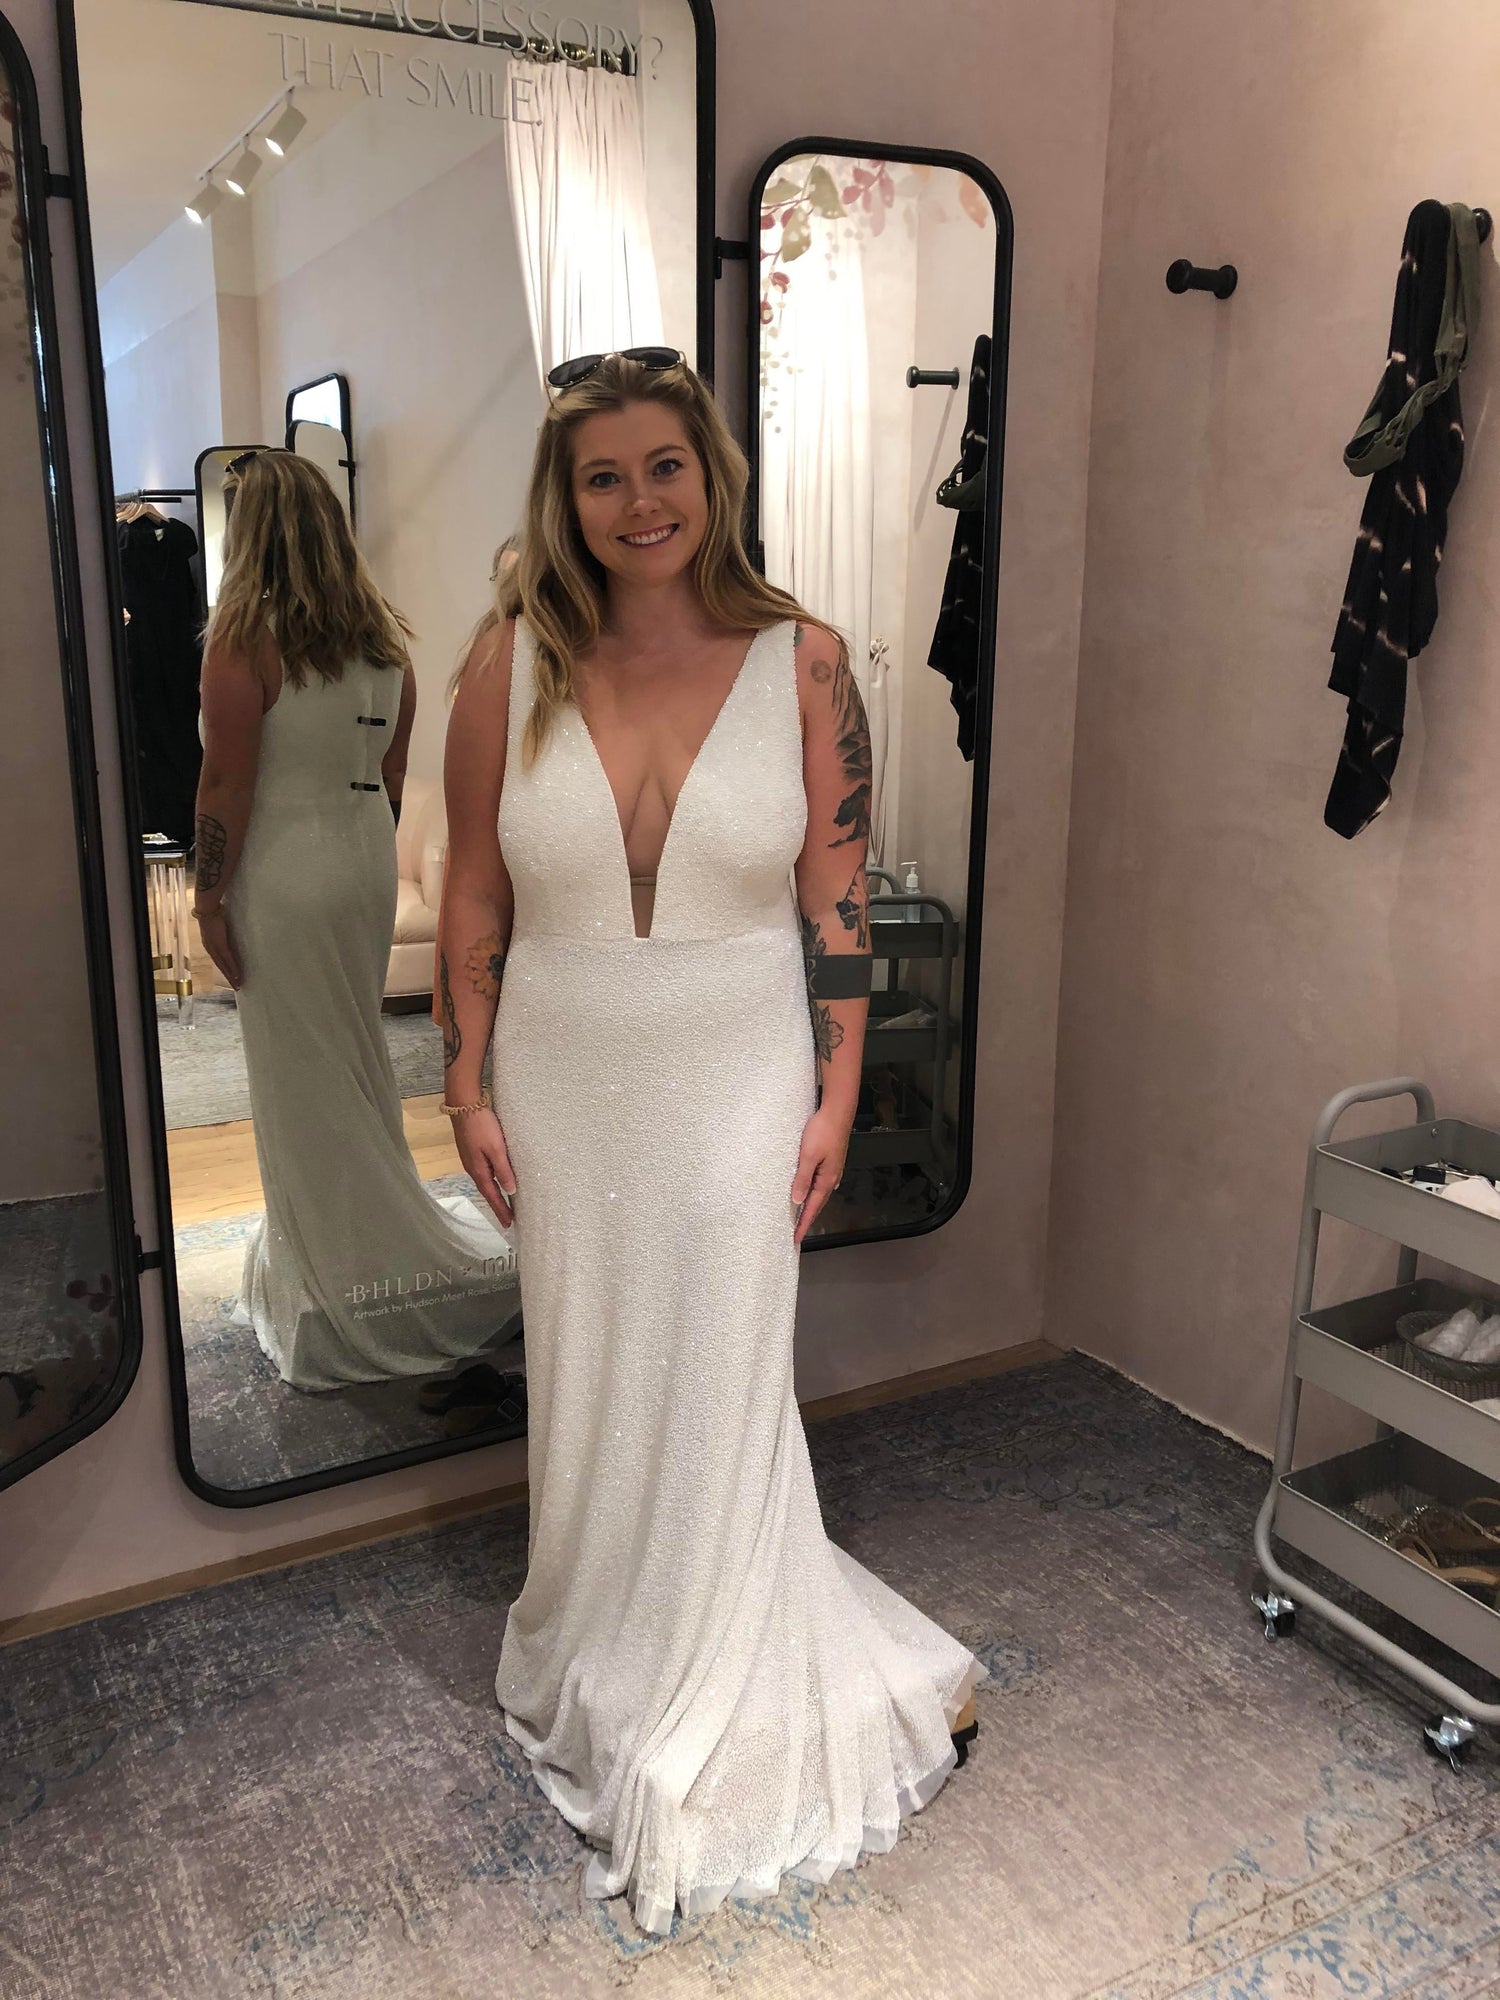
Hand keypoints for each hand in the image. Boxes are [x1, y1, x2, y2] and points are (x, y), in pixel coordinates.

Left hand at [195, 906, 242, 989]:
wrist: (208, 907)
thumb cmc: (213, 912)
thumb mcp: (218, 925)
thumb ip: (222, 931)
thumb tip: (228, 932)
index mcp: (210, 944)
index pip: (218, 960)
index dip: (225, 970)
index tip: (231, 978)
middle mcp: (210, 948)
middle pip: (221, 966)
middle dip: (229, 977)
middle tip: (236, 987)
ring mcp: (215, 947)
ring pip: (224, 966)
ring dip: (231, 976)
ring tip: (238, 985)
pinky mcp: (220, 944)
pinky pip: (227, 959)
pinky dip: (232, 968)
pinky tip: (237, 975)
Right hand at [451, 1105, 518, 1227]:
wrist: (464, 1103)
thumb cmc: (482, 1125)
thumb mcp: (496, 1148)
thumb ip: (503, 1170)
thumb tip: (511, 1190)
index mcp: (479, 1170)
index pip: (492, 1195)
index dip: (500, 1210)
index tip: (508, 1225)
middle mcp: (472, 1167)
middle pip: (487, 1191)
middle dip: (497, 1205)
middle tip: (507, 1219)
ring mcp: (470, 1158)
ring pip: (484, 1181)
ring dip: (494, 1193)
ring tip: (503, 1203)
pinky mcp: (471, 1149)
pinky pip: (483, 1171)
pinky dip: (490, 1180)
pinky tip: (495, 1179)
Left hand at [791, 1101, 849, 1245]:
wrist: (837, 1111)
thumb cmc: (822, 1131)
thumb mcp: (808, 1156)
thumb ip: (803, 1178)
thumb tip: (798, 1200)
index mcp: (826, 1179)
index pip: (812, 1208)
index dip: (803, 1224)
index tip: (795, 1238)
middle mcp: (832, 1177)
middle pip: (818, 1203)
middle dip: (807, 1218)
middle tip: (796, 1232)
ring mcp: (833, 1169)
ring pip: (820, 1193)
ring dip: (811, 1205)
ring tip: (801, 1216)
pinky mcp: (832, 1160)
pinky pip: (821, 1182)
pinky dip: (814, 1192)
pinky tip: (812, 1191)